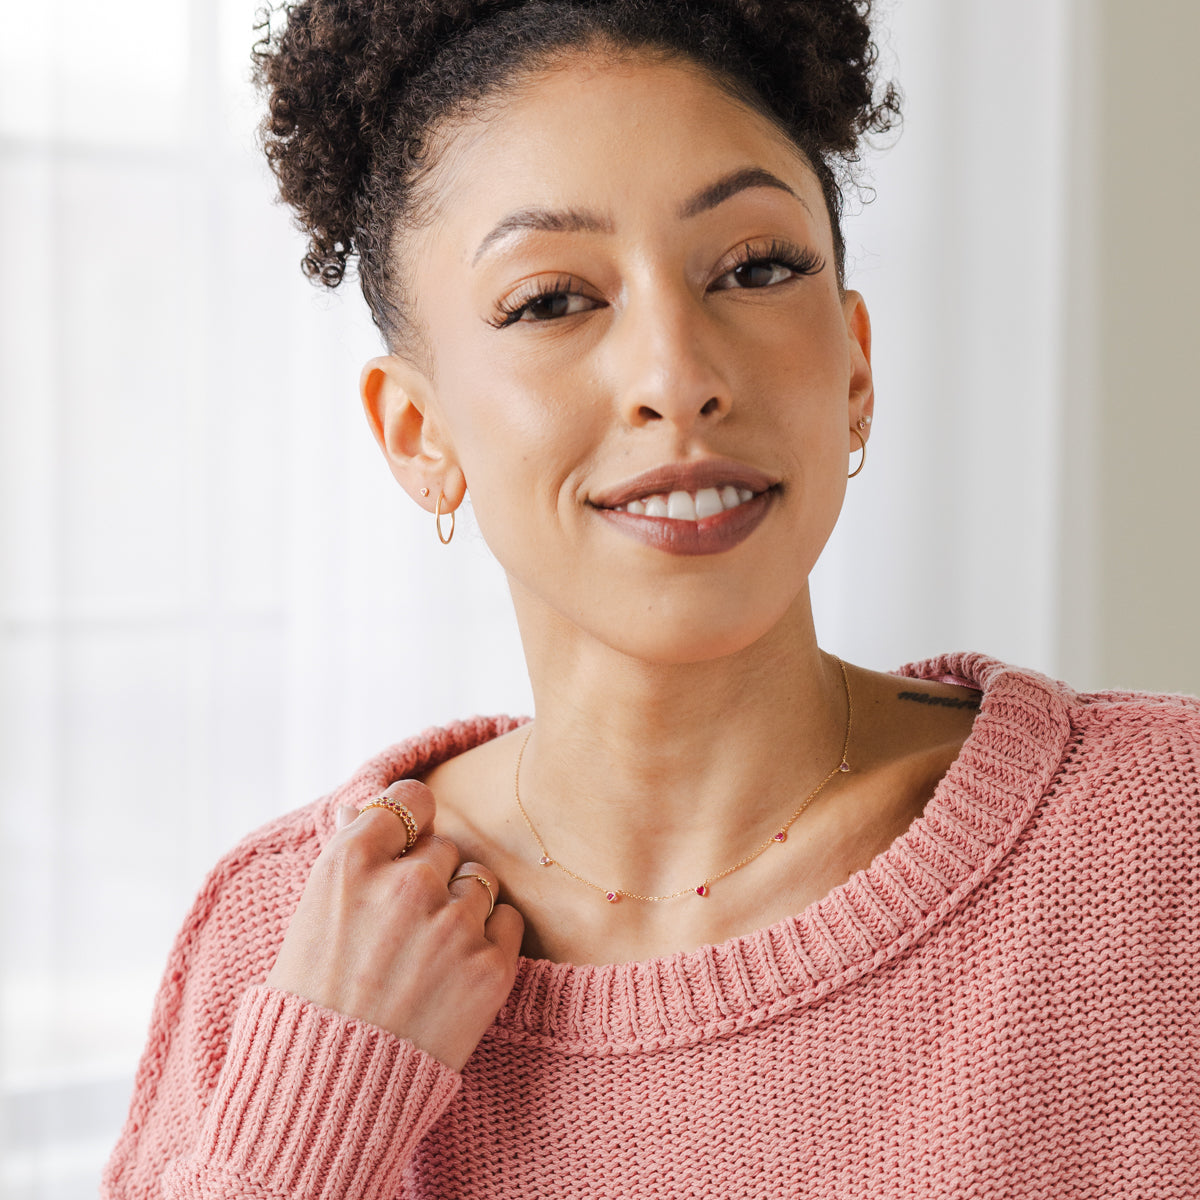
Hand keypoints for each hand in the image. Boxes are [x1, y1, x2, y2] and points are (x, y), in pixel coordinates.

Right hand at [265, 780, 523, 1070]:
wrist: (329, 1091)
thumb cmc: (312, 1001)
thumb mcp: (313, 913)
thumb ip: (351, 856)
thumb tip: (370, 809)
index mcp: (351, 863)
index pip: (410, 799)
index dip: (411, 821)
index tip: (408, 842)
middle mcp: (405, 884)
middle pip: (444, 847)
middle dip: (431, 877)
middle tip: (404, 926)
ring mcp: (451, 925)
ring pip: (479, 880)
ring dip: (462, 906)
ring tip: (427, 953)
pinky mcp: (489, 966)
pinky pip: (507, 921)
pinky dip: (489, 939)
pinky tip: (455, 969)